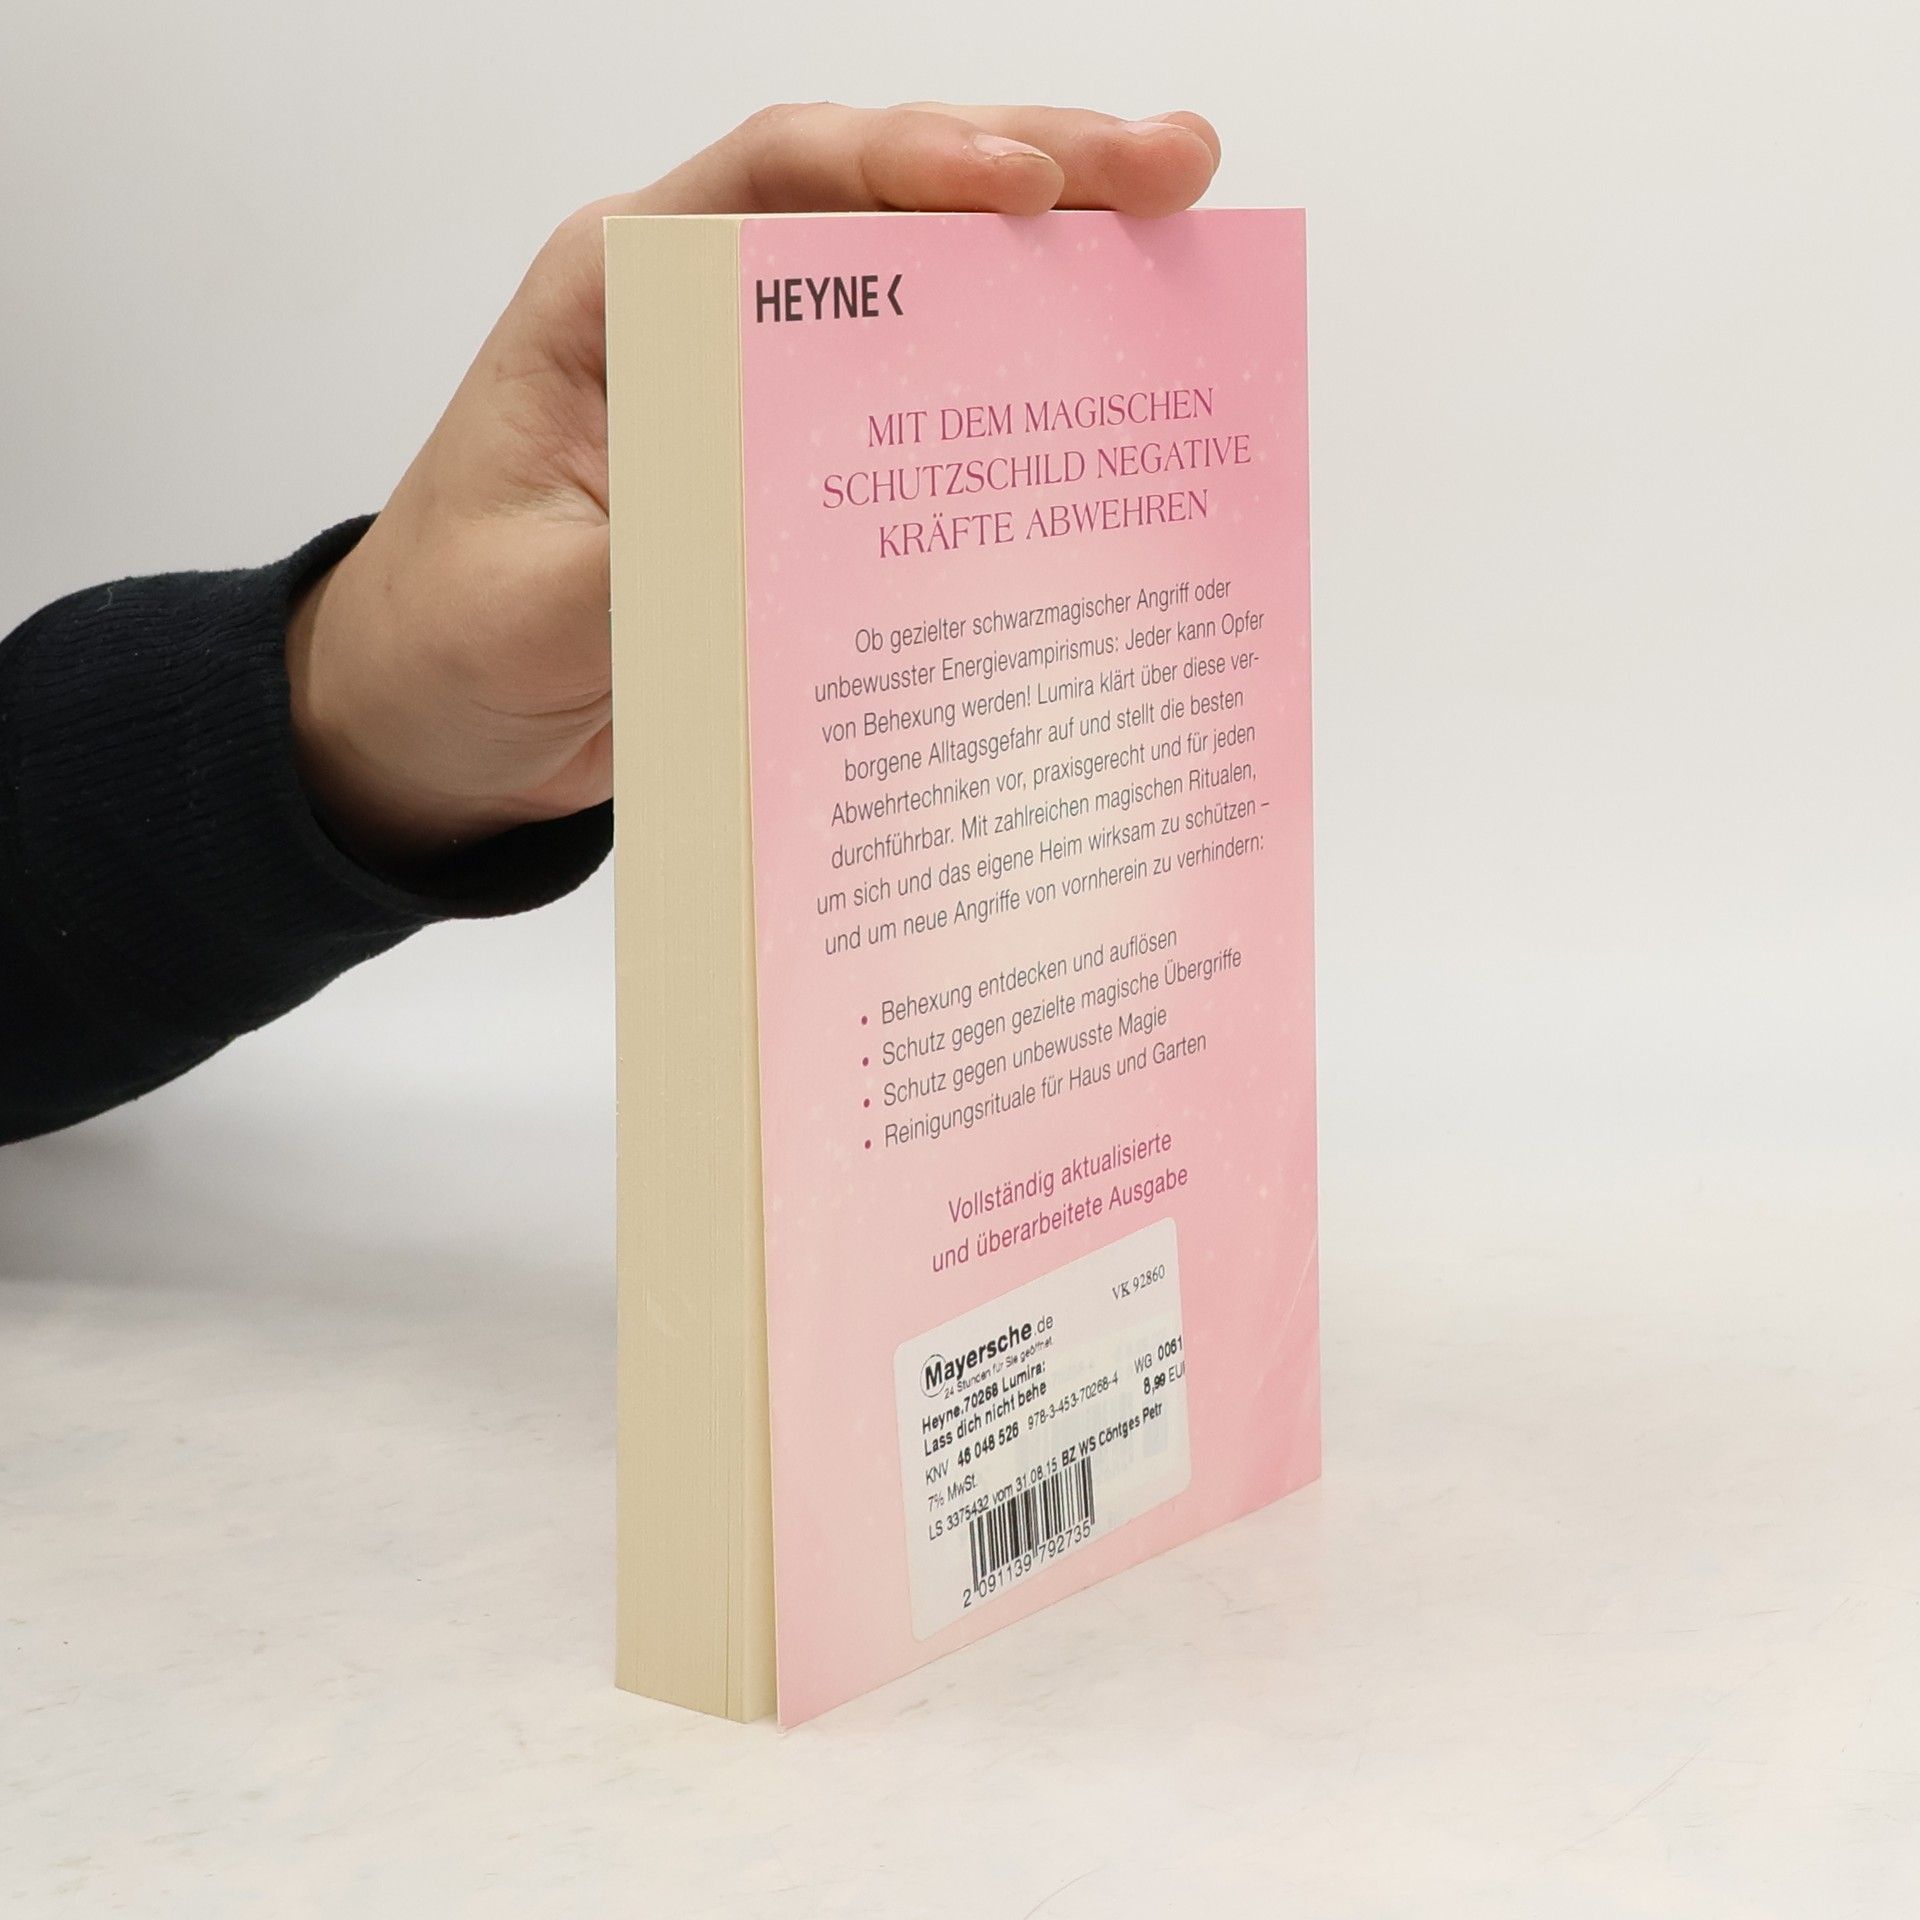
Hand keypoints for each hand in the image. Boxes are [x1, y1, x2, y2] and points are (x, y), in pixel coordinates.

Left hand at [286, 103, 1221, 863]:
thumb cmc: (451, 640)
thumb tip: (781, 530)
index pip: (775, 180)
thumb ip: (644, 564)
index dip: (907, 160)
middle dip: (1033, 172)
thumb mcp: (530, 609)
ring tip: (1184, 240)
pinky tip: (1111, 390)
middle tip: (1173, 167)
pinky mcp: (805, 482)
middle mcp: (706, 320)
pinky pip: (926, 419)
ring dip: (1053, 267)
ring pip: (926, 297)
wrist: (441, 725)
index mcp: (618, 298)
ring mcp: (767, 397)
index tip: (1024, 183)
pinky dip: (1018, 396)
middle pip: (882, 207)